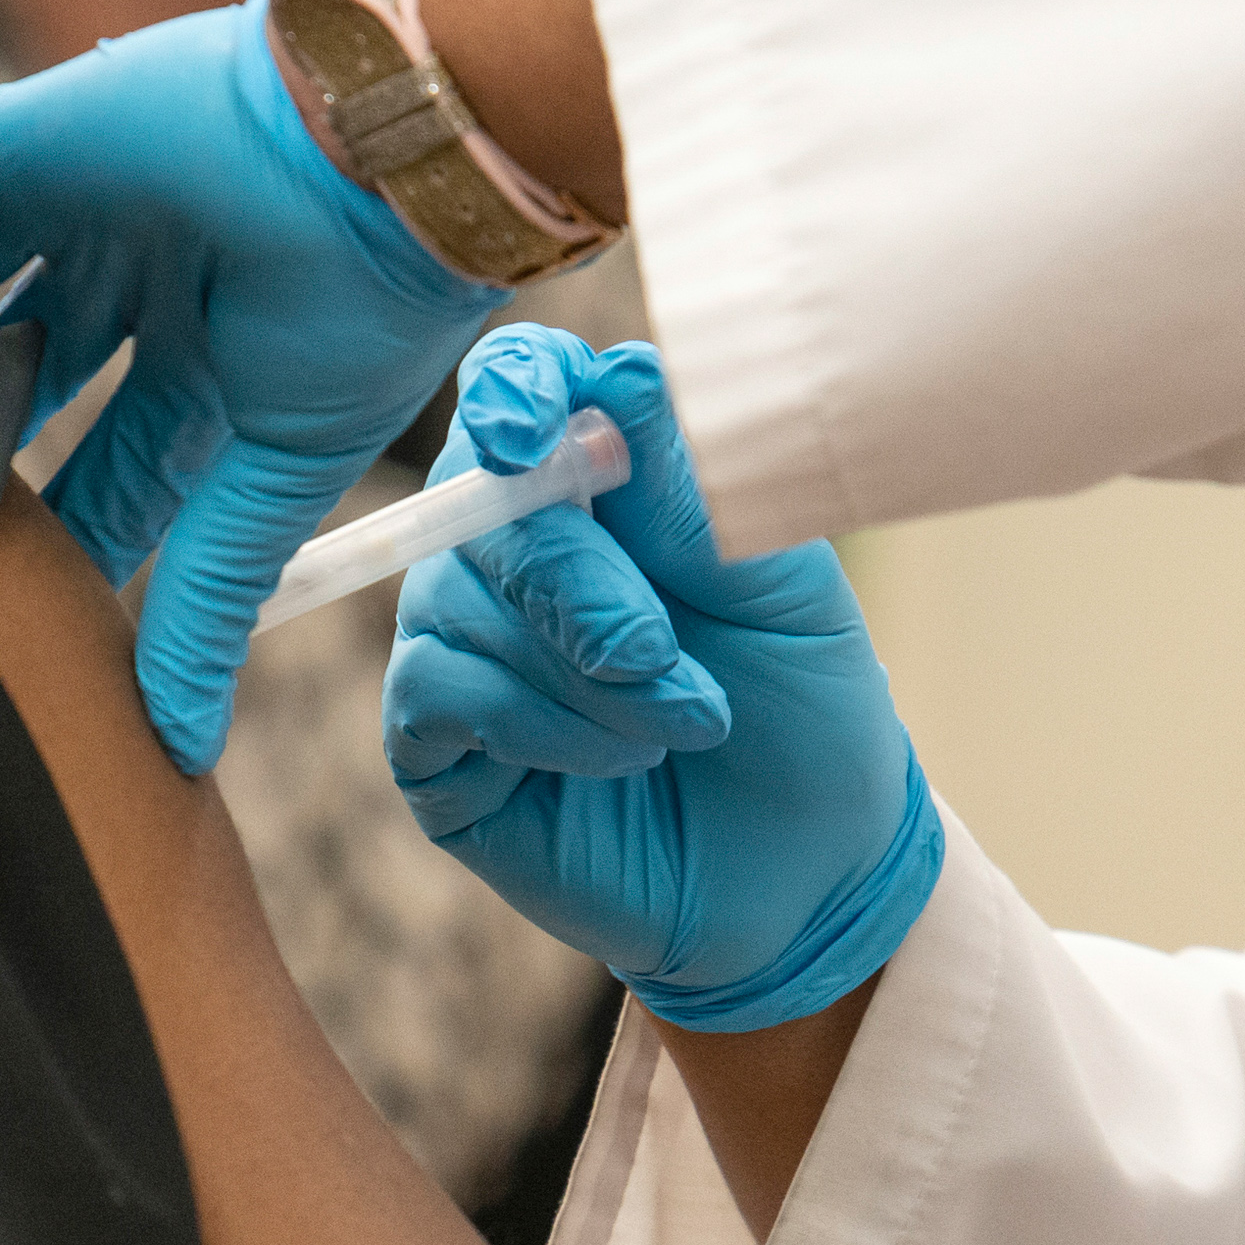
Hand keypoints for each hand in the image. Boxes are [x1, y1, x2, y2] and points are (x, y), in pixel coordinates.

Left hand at [0, 0, 505, 772]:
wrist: (382, 167)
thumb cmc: (357, 320)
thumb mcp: (273, 479)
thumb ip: (207, 601)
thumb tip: (184, 747)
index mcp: (205, 367)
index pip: (107, 472)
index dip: (49, 538)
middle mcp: (135, 288)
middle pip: (11, 381)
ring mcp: (75, 211)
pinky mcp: (25, 139)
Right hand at [382, 325, 941, 1030]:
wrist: (811, 871)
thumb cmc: (802, 709)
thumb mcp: (783, 591)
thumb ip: (696, 492)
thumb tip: (621, 373)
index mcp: (596, 478)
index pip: (521, 386)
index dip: (512, 390)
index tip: (528, 428)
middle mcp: (510, 545)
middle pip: (477, 498)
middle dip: (574, 575)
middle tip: (661, 653)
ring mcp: (462, 639)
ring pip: (458, 600)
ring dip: (582, 671)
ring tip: (682, 722)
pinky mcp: (433, 742)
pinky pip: (435, 691)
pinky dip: (535, 721)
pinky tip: (616, 759)